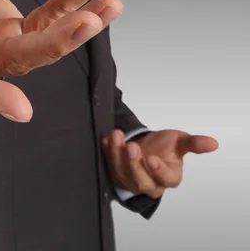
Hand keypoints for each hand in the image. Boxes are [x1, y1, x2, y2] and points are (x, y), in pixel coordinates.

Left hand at [103, 129, 218, 198]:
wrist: (147, 145)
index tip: (151, 157)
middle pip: (140, 180)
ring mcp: (130, 181)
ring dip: (117, 154)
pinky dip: (107, 152)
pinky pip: (109, 165)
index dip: (158, 170)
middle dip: (133, 163)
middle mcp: (149, 184)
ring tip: (116, 136)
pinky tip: (107, 139)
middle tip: (131, 146)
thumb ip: (194, 143)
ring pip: (122, 172)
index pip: (165, 179)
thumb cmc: (165, 147)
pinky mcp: (116, 175)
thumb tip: (213, 143)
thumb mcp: (179, 142)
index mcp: (169, 178)